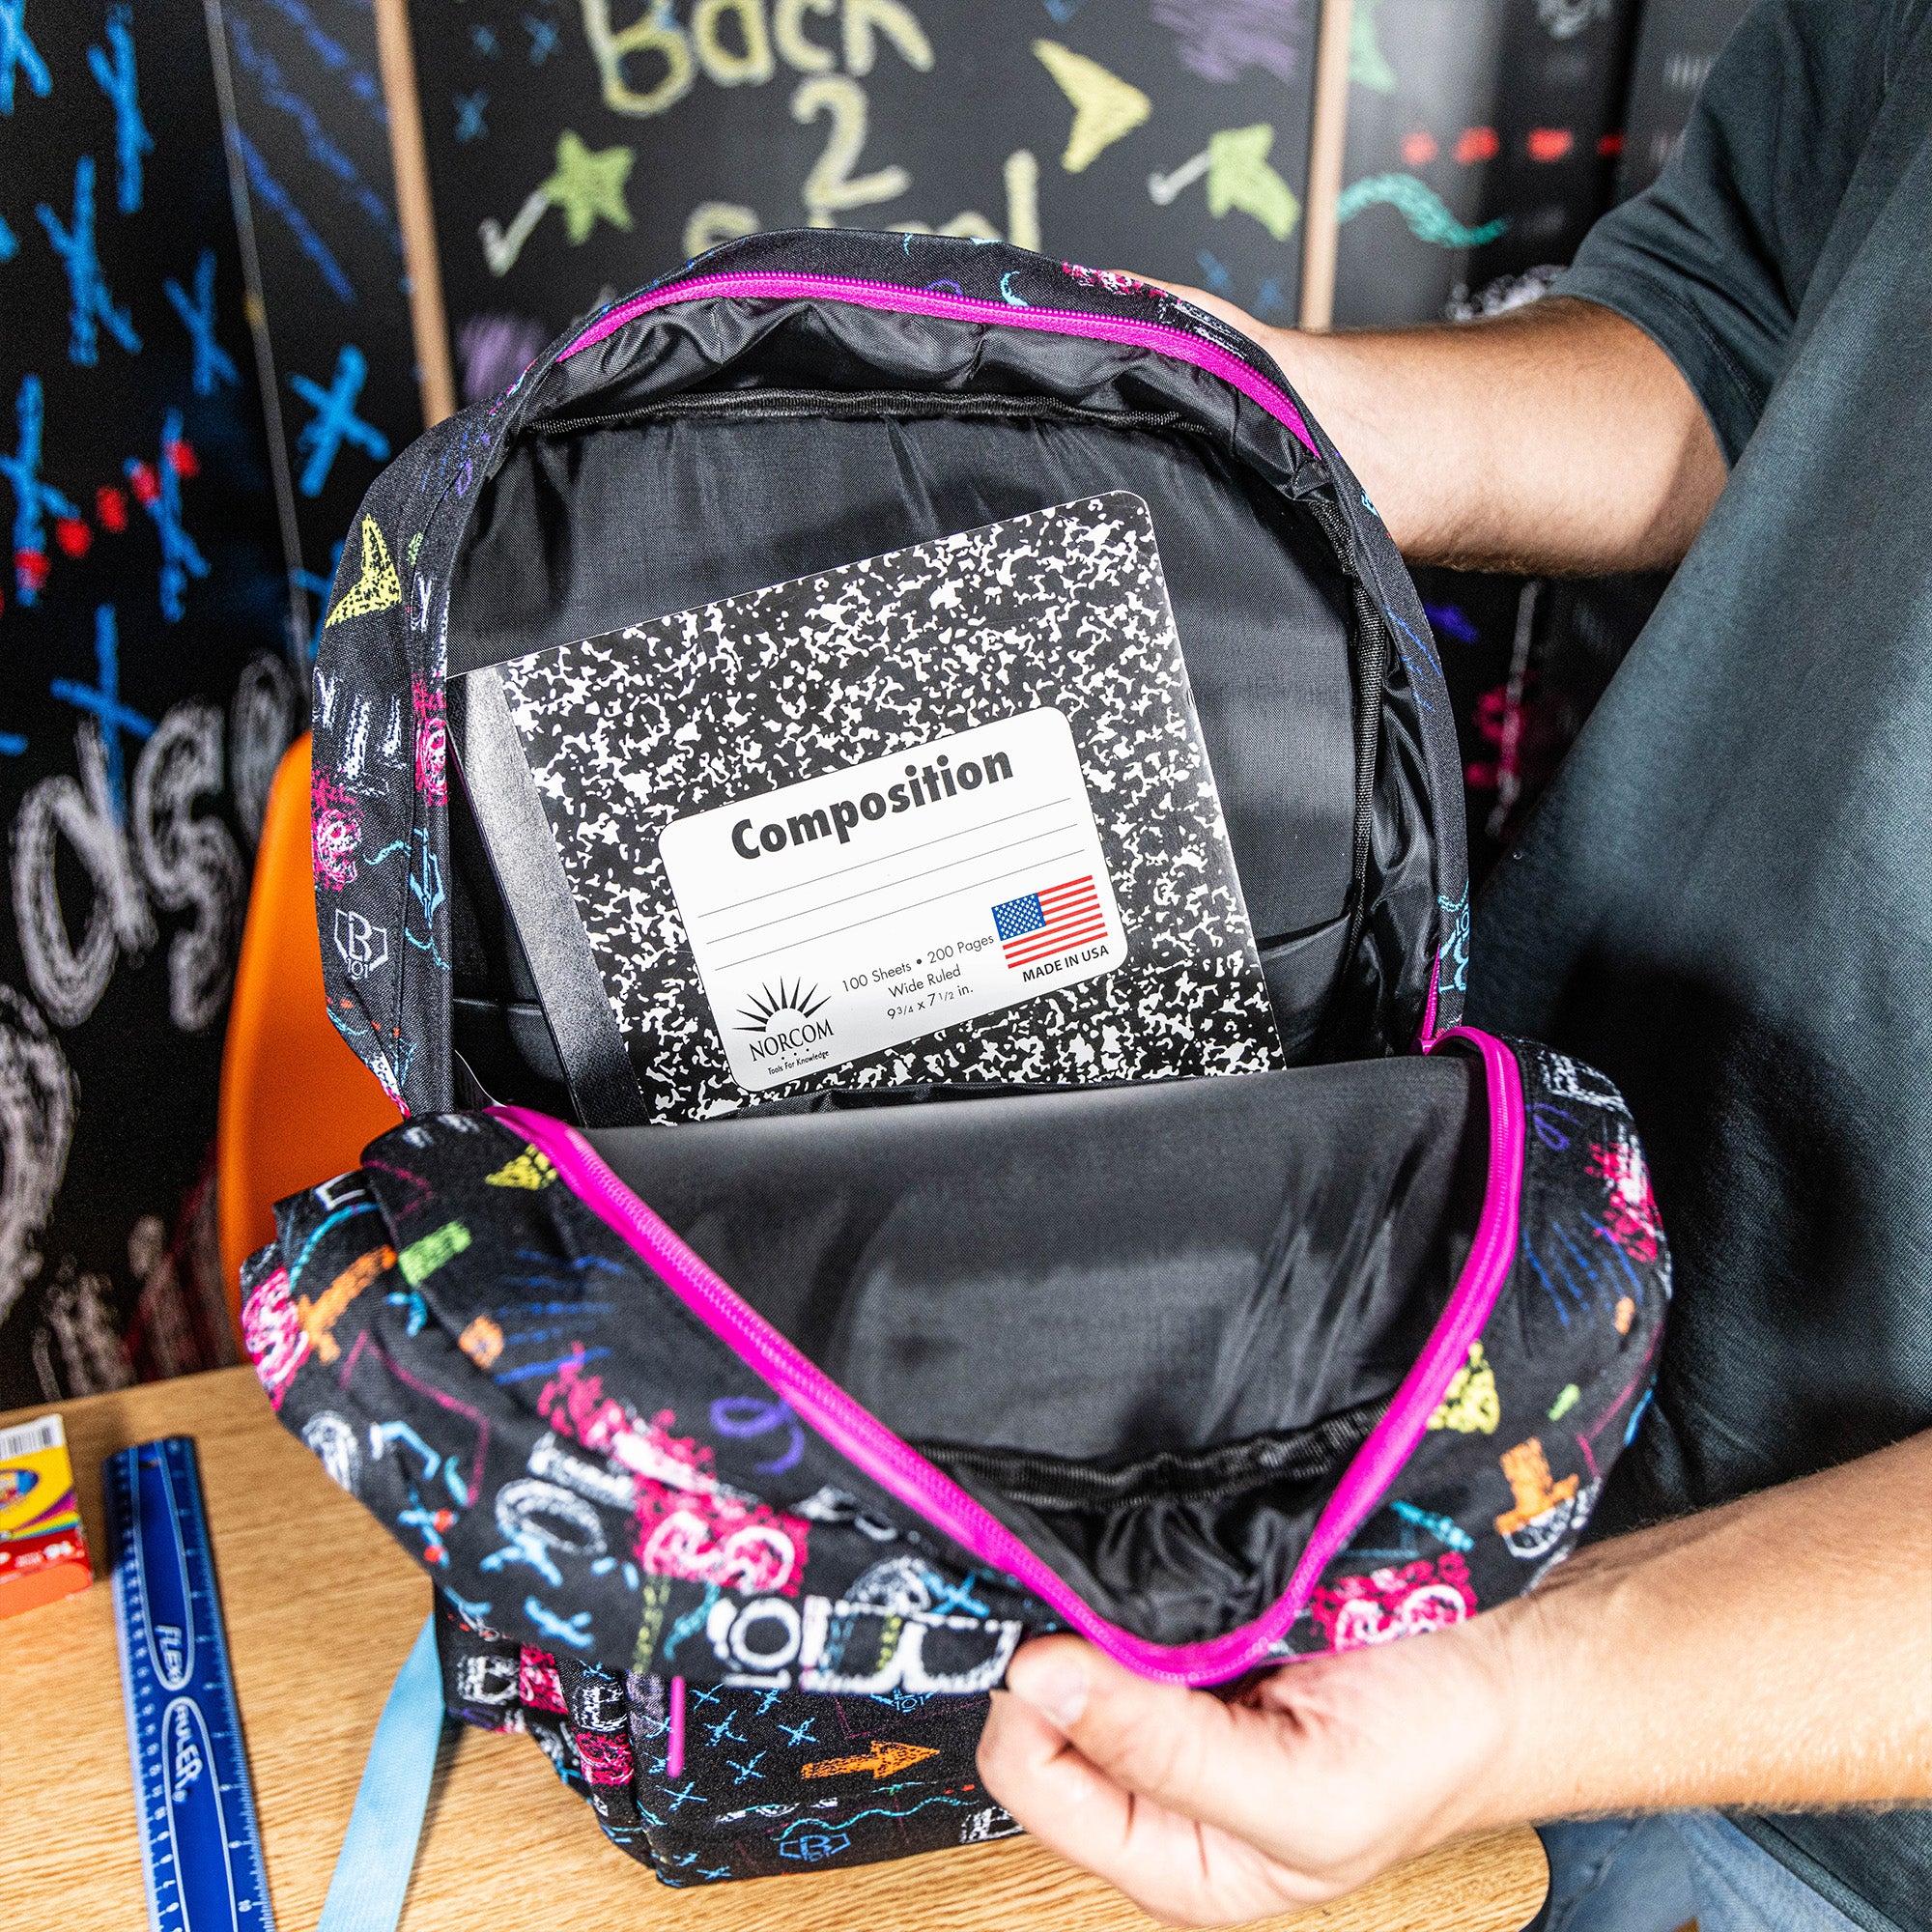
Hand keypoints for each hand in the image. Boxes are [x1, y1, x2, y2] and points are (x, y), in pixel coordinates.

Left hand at [976, 1619, 1519, 1927]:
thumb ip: (1168, 1756)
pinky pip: (1122, 1591)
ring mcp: (1163, 1694)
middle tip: (1137, 1612)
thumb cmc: (1427, 1757)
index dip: (1037, 1703)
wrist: (1503, 1673)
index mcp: (1163, 1855)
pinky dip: (1139, 1567)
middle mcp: (1147, 1778)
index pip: (1028, 1775)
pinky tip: (1178, 1560)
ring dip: (1099, 1603)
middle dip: (1068, 1648)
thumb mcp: (1304, 1797)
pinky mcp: (1189, 1627)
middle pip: (1034, 1703)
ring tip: (1167, 1586)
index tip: (1070, 1643)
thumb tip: (1039, 1681)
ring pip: (1069, 1638)